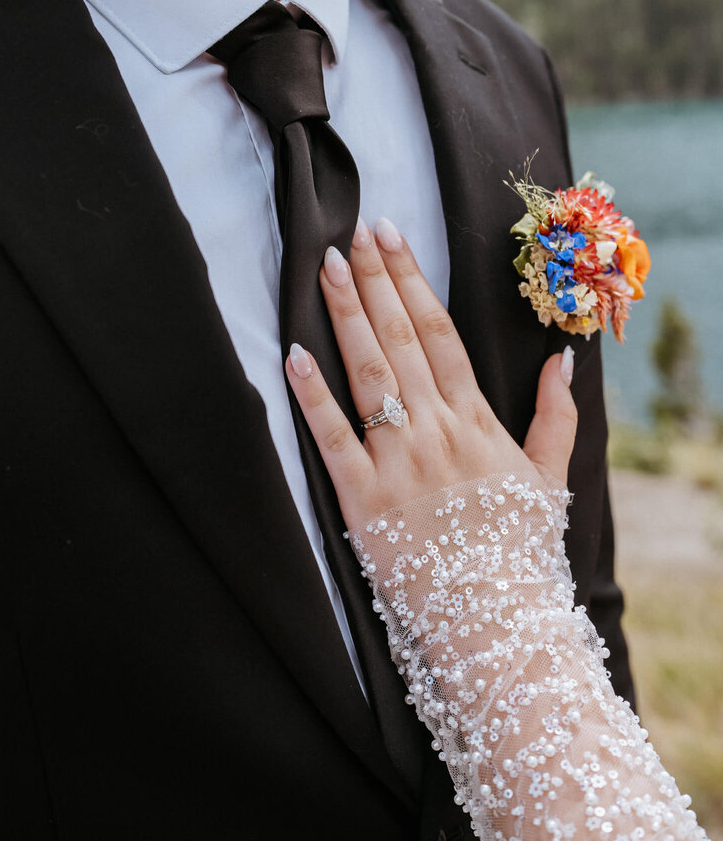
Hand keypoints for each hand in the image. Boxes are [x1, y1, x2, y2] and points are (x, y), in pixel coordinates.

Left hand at [285, 217, 576, 532]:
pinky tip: (292, 354)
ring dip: (345, 315)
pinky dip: (312, 395)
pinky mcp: (362, 499)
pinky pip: (334, 437)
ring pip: (368, 372)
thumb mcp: (549, 478)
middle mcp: (436, 430)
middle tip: (354, 231)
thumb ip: (557, 416)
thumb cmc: (518, 550)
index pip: (439, 332)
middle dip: (375, 279)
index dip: (411, 279)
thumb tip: (563, 360)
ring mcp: (399, 462)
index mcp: (476, 420)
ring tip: (327, 268)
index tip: (392, 237)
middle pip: (401, 337)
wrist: (496, 624)